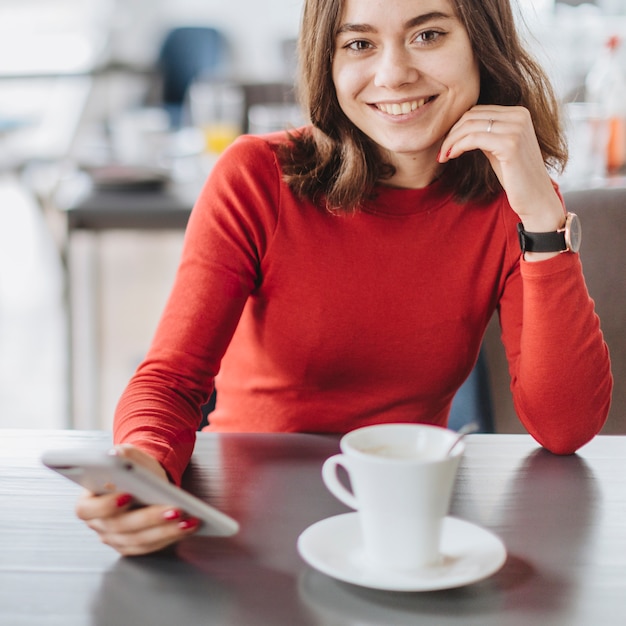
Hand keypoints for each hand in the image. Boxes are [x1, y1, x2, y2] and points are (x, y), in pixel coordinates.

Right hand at [75, 444, 200, 555]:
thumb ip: (121, 454)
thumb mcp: (127, 454)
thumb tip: (114, 456)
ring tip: (187, 519)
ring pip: (140, 540)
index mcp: (88, 501)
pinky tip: (189, 525)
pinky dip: (172, 536)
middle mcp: (99, 524)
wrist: (144, 479)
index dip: (105, 506)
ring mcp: (115, 538)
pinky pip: (152, 546)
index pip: (87, 509)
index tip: (128, 495)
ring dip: (167, 531)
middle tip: (174, 509)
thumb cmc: (132, 468)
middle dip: (150, 518)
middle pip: (121, 527)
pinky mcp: (134, 545)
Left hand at [438, 104, 563, 233]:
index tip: (447, 143)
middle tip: (442, 151)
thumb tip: (460, 126)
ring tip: (443, 156)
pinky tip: (451, 156)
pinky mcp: (510, 144)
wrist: (535, 198)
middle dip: (451, 133)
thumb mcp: (498, 148)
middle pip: (471, 116)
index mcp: (518, 113)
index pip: (477, 111)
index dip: (457, 126)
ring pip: (469, 126)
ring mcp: (516, 128)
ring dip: (451, 141)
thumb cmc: (515, 177)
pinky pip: (473, 139)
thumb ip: (485, 134)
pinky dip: (457, 146)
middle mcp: (519, 116)